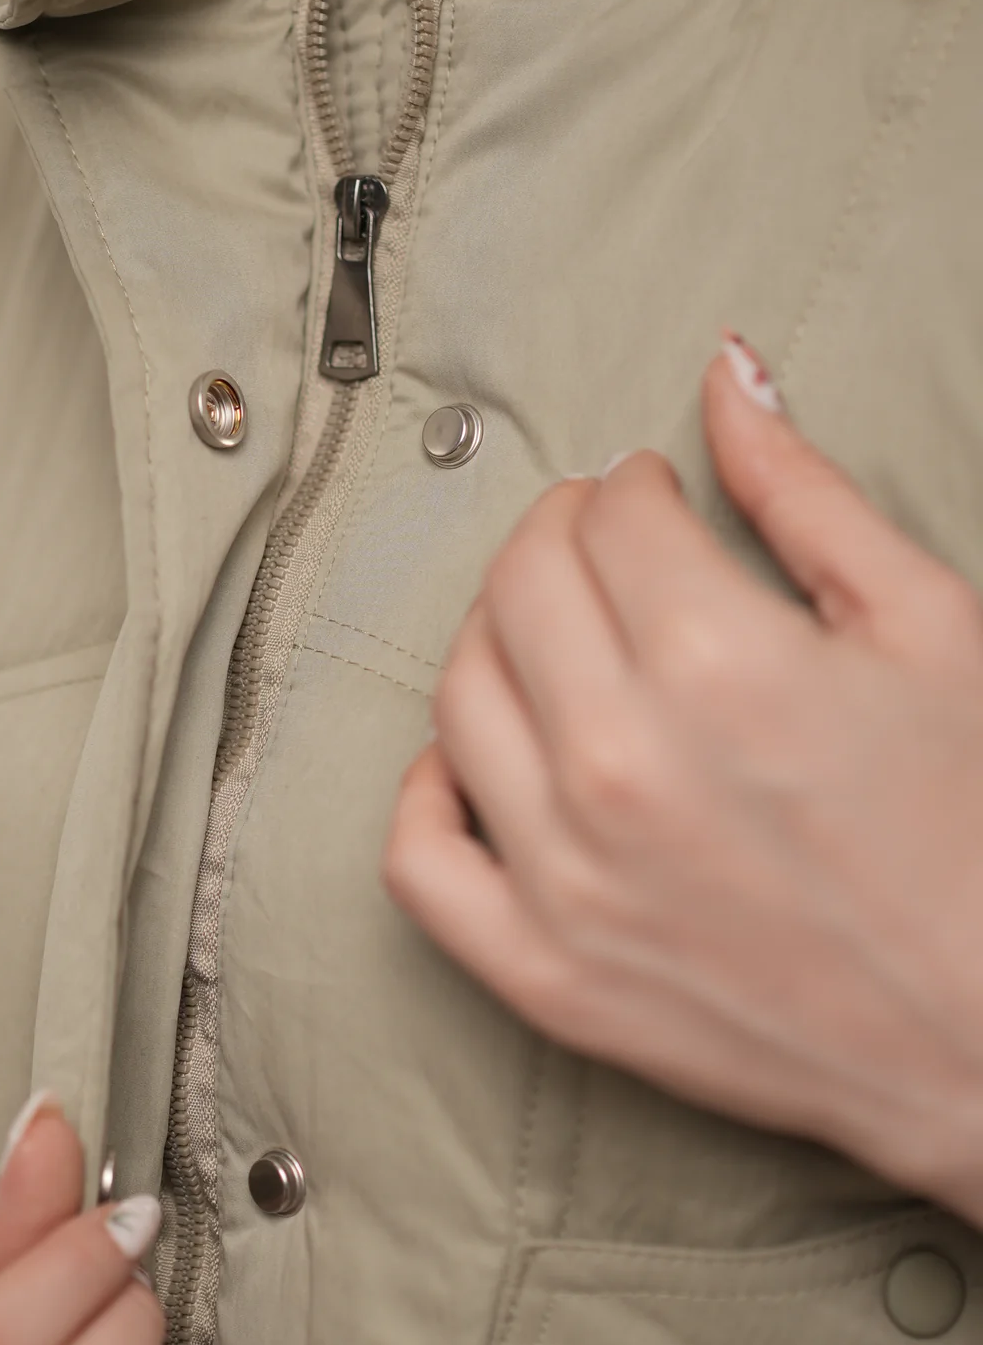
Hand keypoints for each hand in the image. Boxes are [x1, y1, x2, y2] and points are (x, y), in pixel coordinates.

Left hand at [384, 335, 982, 1225]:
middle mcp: (619, 765)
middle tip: (602, 546)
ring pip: (457, 695)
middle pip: (520, 586)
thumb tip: (725, 371)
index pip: (608, 519)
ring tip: (555, 634)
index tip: (654, 501)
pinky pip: (418, 858)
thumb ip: (807, 491)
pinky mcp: (543, 972)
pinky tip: (476, 757)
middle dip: (558, 536)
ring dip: (496, 635)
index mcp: (720, 665)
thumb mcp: (930, 628)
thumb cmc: (977, 829)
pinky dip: (428, 790)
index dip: (632, 488)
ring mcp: (567, 877)